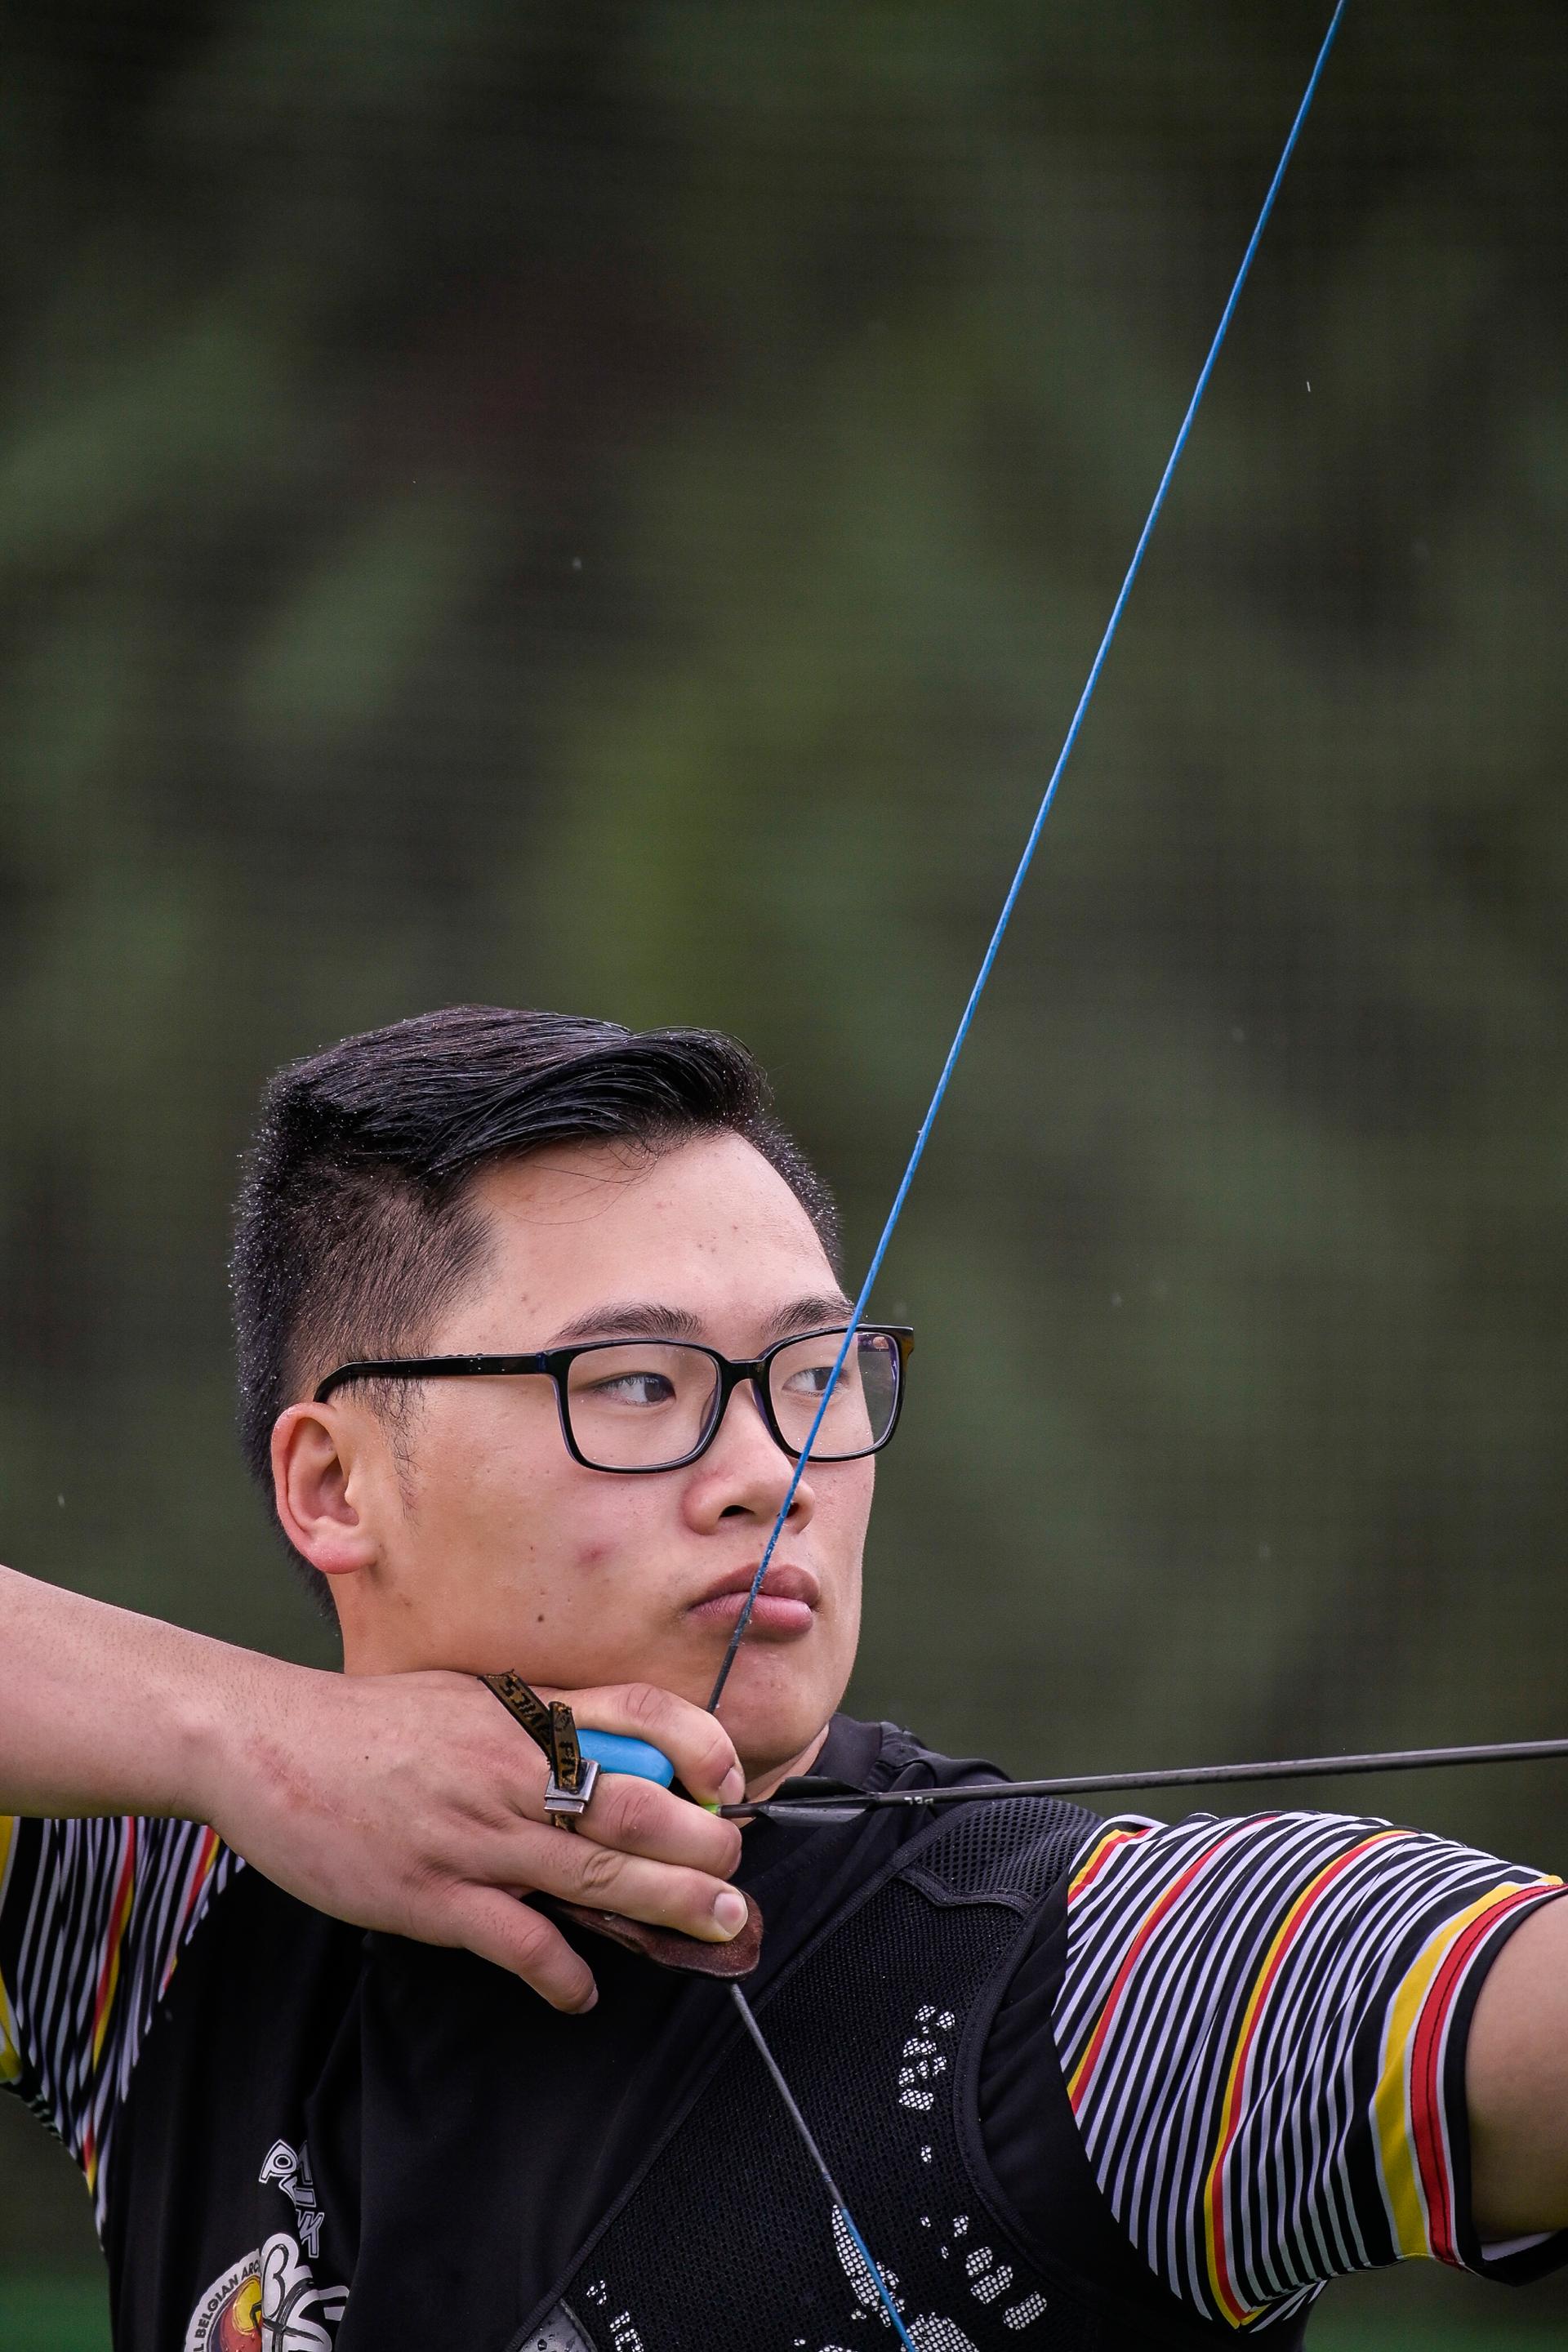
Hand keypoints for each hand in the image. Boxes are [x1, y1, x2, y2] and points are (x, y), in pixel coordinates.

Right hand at [204, 1662, 746, 2012]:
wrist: (266, 1744)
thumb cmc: (372, 1726)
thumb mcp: (470, 1700)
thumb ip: (539, 1728)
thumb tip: (613, 1761)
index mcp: (522, 1713)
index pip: (637, 1711)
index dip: (699, 1745)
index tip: (731, 1780)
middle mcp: (508, 1768)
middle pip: (633, 1805)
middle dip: (701, 1845)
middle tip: (737, 1878)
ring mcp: (472, 1834)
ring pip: (593, 1873)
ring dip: (665, 1906)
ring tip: (714, 1927)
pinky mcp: (430, 1895)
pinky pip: (517, 1941)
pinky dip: (562, 1972)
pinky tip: (584, 1992)